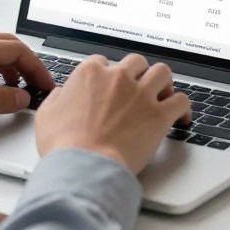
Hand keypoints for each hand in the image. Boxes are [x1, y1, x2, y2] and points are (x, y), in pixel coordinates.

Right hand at [34, 54, 191, 173]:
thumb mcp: (46, 116)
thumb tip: (61, 94)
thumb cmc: (65, 146)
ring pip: (162, 73)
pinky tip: (181, 116)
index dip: (107, 74)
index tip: (110, 86)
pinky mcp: (158, 115)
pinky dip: (183, 107)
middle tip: (138, 89)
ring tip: (162, 95)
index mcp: (91, 73)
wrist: (84, 167)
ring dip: (163, 83)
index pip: (104, 62)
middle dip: (138, 73)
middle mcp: (119, 77)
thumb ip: (56, 98)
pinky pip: (181, 100)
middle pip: (137, 62)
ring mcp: (141, 94)